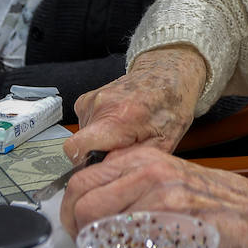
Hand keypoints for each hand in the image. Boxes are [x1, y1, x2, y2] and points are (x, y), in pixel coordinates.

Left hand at [60, 146, 247, 247]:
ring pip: (101, 225)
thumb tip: (91, 206)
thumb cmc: (214, 201)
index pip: (81, 180)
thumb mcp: (169, 177)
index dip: (69, 209)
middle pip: (81, 201)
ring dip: (99, 246)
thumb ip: (132, 185)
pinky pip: (131, 243)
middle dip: (74, 229)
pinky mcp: (175, 221)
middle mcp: (147, 170)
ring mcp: (161, 195)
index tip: (74, 227)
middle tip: (85, 246)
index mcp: (141, 158)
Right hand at [63, 47, 207, 161]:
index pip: (77, 148)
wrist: (166, 75)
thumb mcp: (163, 142)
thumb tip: (108, 173)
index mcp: (118, 119)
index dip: (85, 164)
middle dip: (98, 154)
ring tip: (124, 133)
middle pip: (80, 146)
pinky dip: (98, 129)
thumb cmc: (170, 107)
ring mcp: (91, 100)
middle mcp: (100, 106)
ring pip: (83, 136)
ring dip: (100, 141)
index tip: (101, 168)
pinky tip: (118, 124)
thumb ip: (132, 159)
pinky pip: (84, 124)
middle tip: (123, 150)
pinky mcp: (86, 98)